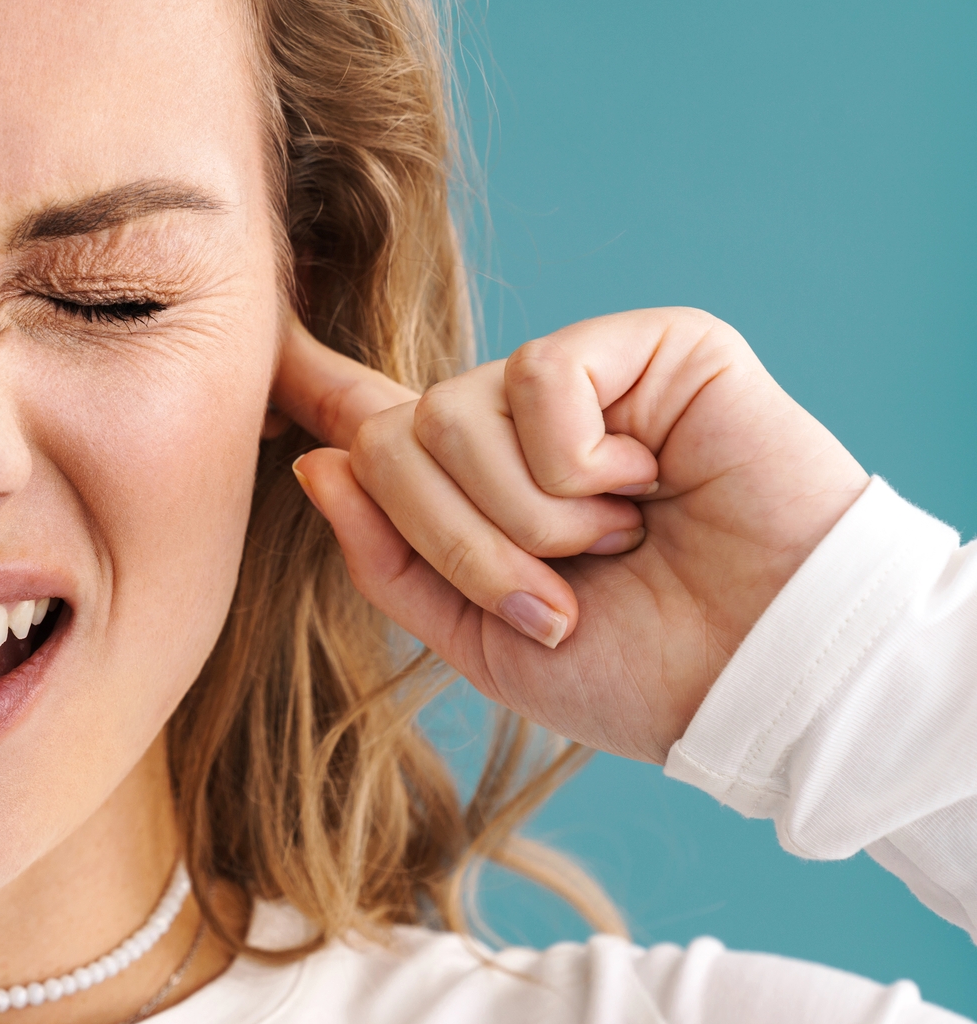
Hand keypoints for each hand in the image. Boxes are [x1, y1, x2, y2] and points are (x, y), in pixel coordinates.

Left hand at [278, 308, 868, 761]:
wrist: (762, 678)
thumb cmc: (640, 669)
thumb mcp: (482, 641)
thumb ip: (390, 557)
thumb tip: (320, 459)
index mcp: (477, 491)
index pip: (379, 423)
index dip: (315, 384)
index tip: (260, 345)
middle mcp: (517, 423)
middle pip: (394, 440)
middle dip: (459, 543)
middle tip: (550, 598)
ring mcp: (580, 380)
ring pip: (455, 416)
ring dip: (528, 519)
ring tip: (615, 544)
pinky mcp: (649, 346)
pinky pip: (540, 383)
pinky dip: (581, 464)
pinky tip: (648, 486)